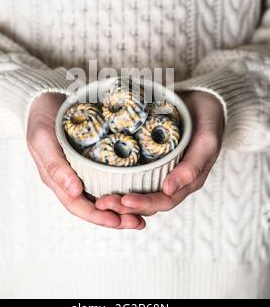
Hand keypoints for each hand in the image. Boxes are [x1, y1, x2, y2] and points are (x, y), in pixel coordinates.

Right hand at [27, 93, 144, 228]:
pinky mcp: (90, 159)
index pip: (77, 206)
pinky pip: (106, 178)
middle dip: (115, 218)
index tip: (118, 221)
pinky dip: (120, 187)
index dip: (97, 217)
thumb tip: (74, 192)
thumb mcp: (43, 139)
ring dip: (121, 207)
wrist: (44, 99)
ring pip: (101, 195)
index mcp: (57, 179)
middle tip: (139, 223)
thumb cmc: (42, 118)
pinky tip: (136, 189)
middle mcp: (70, 179)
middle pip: (93, 206)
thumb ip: (55, 165)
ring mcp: (81, 170)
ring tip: (143, 213)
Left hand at [95, 91, 223, 215]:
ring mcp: (160, 169)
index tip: (123, 200)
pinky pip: (134, 172)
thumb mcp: (206, 142)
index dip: (143, 204)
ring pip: (138, 190)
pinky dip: (119, 178)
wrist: (204, 100)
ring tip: (98, 197)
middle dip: (124, 206)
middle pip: (147, 201)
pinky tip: (103, 176)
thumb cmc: (208, 121)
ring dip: (119, 197)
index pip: (163, 201)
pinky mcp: (150, 157)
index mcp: (187, 182)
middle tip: (101, 203)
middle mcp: (172, 180)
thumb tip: (168, 190)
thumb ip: (192, 166)